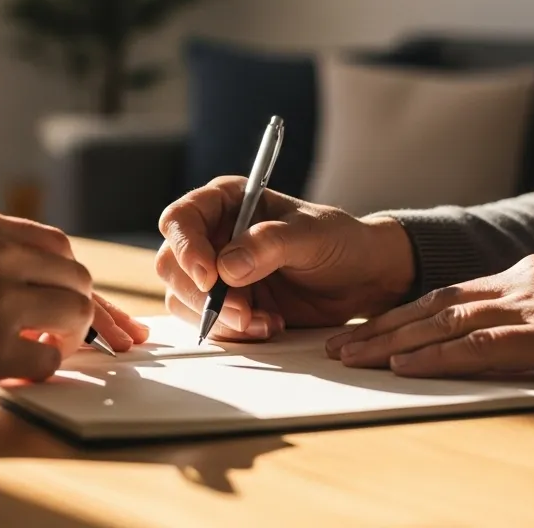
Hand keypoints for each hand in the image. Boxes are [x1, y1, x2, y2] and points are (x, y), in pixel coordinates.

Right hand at [0, 210, 147, 400]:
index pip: (58, 246)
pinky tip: (15, 373)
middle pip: (76, 279)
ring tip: (35, 352)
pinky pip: (50, 360)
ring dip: (65, 338)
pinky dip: (41, 370)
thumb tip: (33, 284)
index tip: (64, 303)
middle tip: (53, 335)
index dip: (66, 279)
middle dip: (74, 310)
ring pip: (76, 315)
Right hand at [156, 176, 414, 340]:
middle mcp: (213, 235)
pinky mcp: (226, 305)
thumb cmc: (339, 242)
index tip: (211, 278)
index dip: (187, 248)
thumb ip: (270, 244)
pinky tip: (269, 325)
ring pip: (183, 298)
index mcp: (226, 201)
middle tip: (243, 311)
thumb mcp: (312, 235)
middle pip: (172, 264)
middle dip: (203, 295)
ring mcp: (216, 272)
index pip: (180, 219)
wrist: (361, 279)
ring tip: (266, 321)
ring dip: (220, 319)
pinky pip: (207, 323)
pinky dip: (233, 332)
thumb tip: (227, 267)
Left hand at [325, 254, 533, 393]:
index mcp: (532, 273)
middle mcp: (528, 280)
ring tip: (352, 359)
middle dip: (382, 327)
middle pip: (436, 303)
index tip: (365, 329)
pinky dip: (440, 357)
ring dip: (393, 343)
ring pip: (449, 322)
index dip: (403, 313)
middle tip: (336, 347)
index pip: (451, 292)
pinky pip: (485, 346)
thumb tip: (494, 343)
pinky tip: (407, 366)